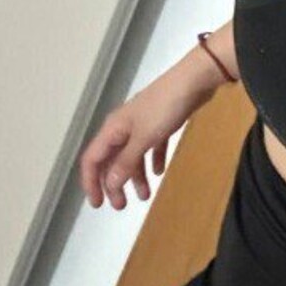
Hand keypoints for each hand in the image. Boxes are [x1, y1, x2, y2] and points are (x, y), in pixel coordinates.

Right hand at [79, 64, 207, 209]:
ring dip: (135, 176)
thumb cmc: (166, 107)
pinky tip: (159, 171)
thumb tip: (109, 184)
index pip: (92, 159)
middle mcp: (123, 127)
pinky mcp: (160, 122)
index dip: (91, 183)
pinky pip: (151, 146)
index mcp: (113, 129)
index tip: (98, 204)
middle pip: (111, 160)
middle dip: (114, 184)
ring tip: (146, 196)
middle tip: (122, 206)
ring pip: (132, 155)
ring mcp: (142, 124)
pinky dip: (153, 159)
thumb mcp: (144, 138)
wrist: (195, 80)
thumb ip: (126, 162)